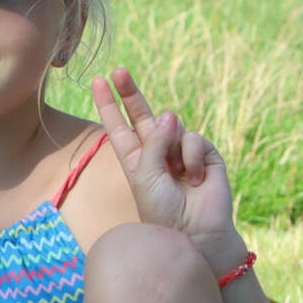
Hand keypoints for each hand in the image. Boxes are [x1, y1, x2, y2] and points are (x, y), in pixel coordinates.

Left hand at [90, 68, 244, 265]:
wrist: (195, 231)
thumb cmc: (162, 210)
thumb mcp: (145, 176)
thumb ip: (153, 143)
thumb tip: (169, 114)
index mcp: (135, 159)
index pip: (119, 126)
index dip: (109, 105)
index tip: (97, 82)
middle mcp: (156, 151)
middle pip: (142, 115)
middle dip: (130, 93)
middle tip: (118, 71)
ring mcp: (181, 151)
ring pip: (171, 127)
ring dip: (171, 148)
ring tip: (177, 176)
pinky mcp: (205, 153)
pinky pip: (193, 138)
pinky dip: (191, 156)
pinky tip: (195, 178)